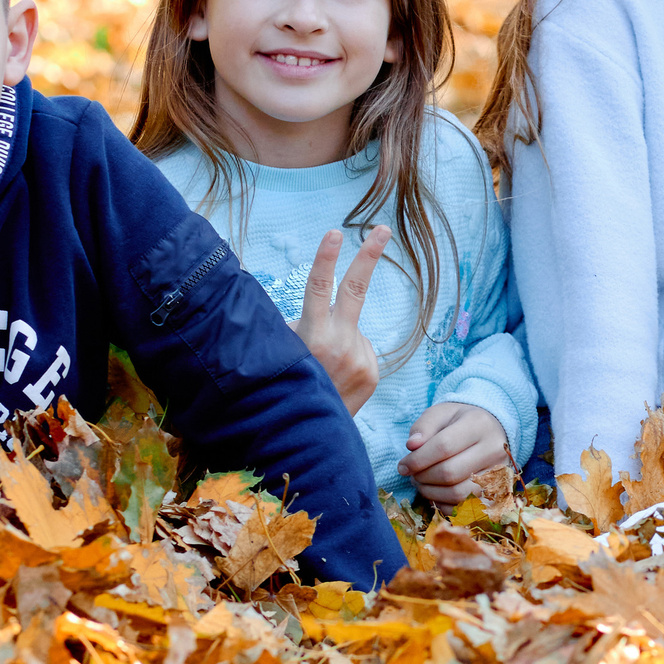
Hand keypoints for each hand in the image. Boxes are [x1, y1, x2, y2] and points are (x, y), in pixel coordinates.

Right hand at [296, 224, 389, 413]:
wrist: (306, 435)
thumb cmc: (287, 386)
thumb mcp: (282, 351)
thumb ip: (297, 325)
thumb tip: (312, 303)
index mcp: (312, 334)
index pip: (319, 287)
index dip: (327, 258)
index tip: (335, 232)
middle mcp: (339, 343)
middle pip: (356, 289)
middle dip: (369, 254)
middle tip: (382, 227)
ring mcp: (359, 357)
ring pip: (353, 330)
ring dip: (340, 339)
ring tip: (323, 368)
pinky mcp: (372, 372)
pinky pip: (362, 349)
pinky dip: (350, 355)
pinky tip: (338, 376)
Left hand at [401, 402, 511, 506]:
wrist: (489, 430)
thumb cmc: (460, 421)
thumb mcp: (440, 414)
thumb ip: (424, 427)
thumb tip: (412, 446)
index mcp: (479, 424)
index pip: (443, 447)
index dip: (418, 460)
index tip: (402, 466)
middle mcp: (494, 449)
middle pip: (450, 473)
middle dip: (423, 477)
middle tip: (412, 475)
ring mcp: (498, 474)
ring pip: (458, 494)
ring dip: (431, 493)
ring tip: (422, 483)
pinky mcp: (496, 492)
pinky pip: (465, 508)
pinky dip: (444, 504)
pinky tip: (436, 493)